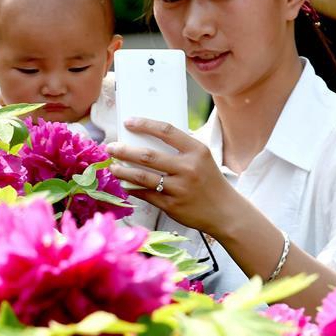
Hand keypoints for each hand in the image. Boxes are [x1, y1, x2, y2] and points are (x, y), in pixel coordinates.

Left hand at [105, 118, 237, 233]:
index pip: (166, 131)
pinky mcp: (171, 205)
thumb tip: (146, 140)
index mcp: (196, 151)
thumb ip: (180, 149)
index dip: (144, 125)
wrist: (225, 212)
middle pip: (148, 156)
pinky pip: (145, 194)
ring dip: (123, 170)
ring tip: (113, 166)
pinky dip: (132, 187)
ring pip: (142, 177)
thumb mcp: (202, 159)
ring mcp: (179, 188)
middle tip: (111, 148)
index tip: (128, 122)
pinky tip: (124, 183)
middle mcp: (188, 168)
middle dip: (124, 150)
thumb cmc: (209, 182)